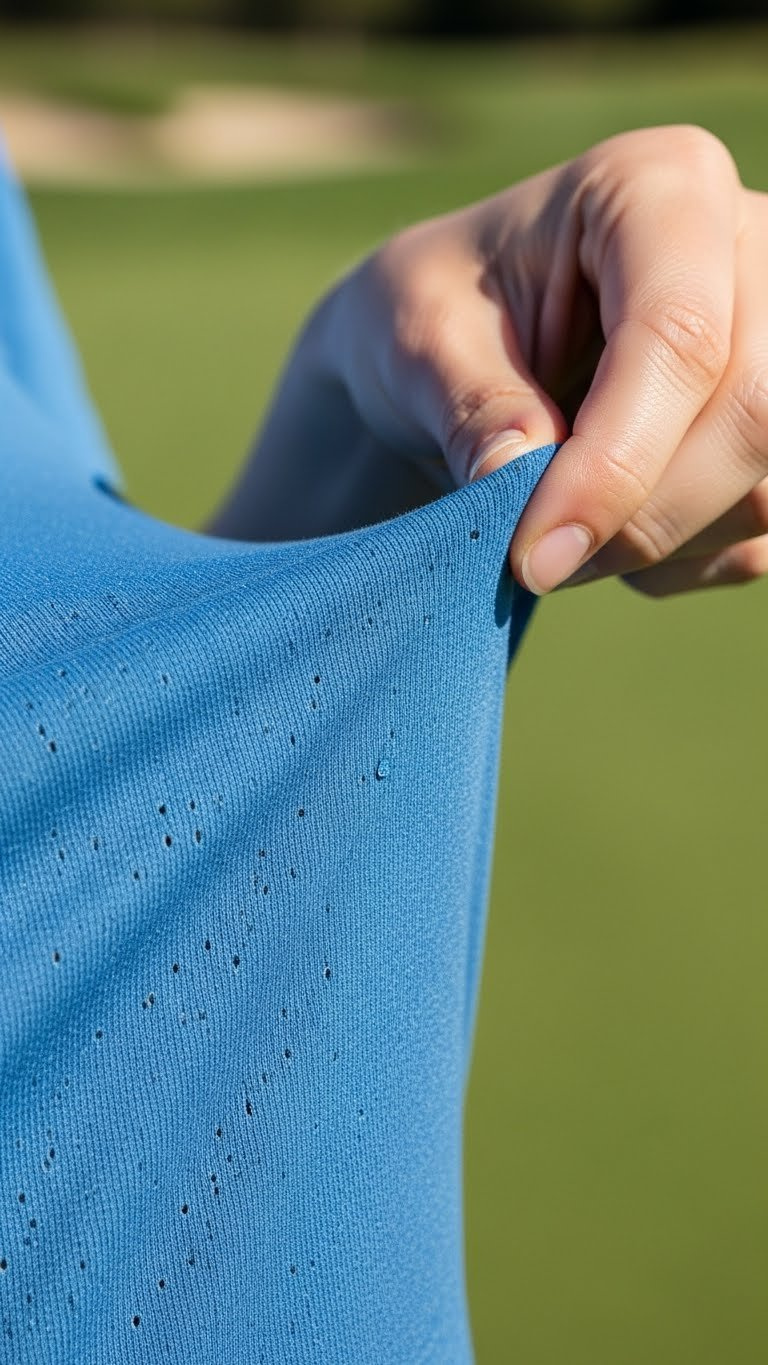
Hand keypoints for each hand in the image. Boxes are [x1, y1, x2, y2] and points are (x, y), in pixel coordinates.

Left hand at [324, 124, 767, 596]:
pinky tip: (605, 533)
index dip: (615, 465)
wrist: (454, 358)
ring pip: (767, 485)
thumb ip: (470, 404)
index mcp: (660, 188)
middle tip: (537, 562)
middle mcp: (749, 249)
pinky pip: (761, 532)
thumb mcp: (418, 340)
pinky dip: (677, 563)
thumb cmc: (434, 320)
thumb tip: (517, 477)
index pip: (680, 336)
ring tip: (558, 534)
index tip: (534, 555)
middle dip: (641, 518)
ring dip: (656, 547)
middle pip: (754, 414)